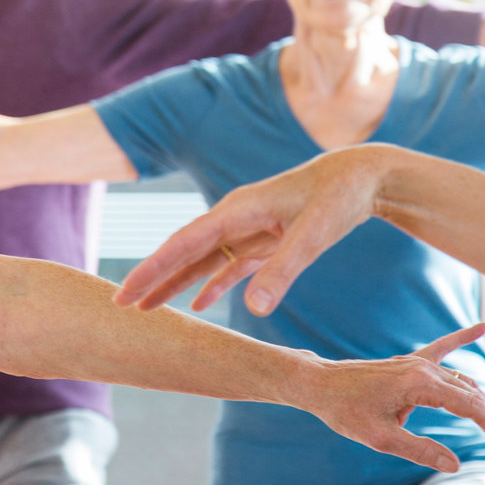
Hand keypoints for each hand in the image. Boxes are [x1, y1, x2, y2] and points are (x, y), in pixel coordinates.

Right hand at [115, 145, 400, 315]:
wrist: (363, 174)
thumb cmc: (338, 196)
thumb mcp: (313, 234)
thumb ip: (283, 271)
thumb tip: (254, 310)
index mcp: (236, 211)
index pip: (183, 244)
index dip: (153, 269)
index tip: (126, 292)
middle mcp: (234, 219)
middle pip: (183, 252)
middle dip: (153, 278)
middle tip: (121, 305)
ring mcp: (248, 229)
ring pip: (202, 261)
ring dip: (176, 284)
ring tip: (148, 309)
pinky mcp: (265, 240)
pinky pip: (230, 266)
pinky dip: (214, 285)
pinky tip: (200, 306)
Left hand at [290, 324, 484, 471]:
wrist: (317, 383)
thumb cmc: (344, 410)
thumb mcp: (380, 438)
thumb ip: (419, 450)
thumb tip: (455, 464)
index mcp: (420, 384)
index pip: (472, 407)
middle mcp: (424, 368)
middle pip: (473, 396)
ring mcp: (417, 362)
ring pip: (462, 383)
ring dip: (483, 406)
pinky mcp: (408, 362)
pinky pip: (441, 349)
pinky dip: (461, 339)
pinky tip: (481, 328)